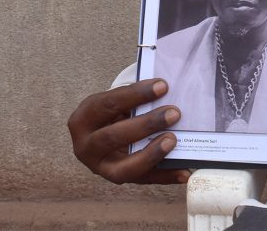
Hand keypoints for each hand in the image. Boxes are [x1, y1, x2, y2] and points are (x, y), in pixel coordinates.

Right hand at [67, 79, 190, 184]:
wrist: (101, 133)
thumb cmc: (114, 112)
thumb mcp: (115, 102)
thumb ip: (135, 100)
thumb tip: (167, 92)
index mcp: (83, 119)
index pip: (108, 105)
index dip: (135, 95)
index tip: (162, 86)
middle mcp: (85, 147)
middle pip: (113, 137)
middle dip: (146, 125)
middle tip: (174, 113)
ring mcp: (100, 168)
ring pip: (124, 168)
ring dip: (151, 155)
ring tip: (173, 140)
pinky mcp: (119, 179)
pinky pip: (144, 180)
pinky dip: (165, 176)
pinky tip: (184, 172)